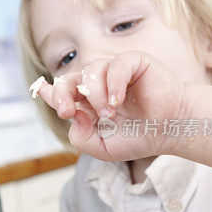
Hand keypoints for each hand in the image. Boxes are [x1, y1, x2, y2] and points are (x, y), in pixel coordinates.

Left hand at [35, 51, 187, 160]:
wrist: (171, 130)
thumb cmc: (140, 137)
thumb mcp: (103, 148)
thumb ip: (82, 137)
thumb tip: (72, 116)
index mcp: (88, 103)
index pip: (63, 92)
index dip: (50, 91)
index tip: (40, 89)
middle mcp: (98, 84)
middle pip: (68, 79)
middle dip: (62, 94)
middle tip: (66, 112)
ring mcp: (114, 71)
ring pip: (90, 72)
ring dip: (95, 95)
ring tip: (110, 114)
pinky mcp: (133, 62)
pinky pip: (115, 65)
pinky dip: (112, 83)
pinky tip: (117, 101)